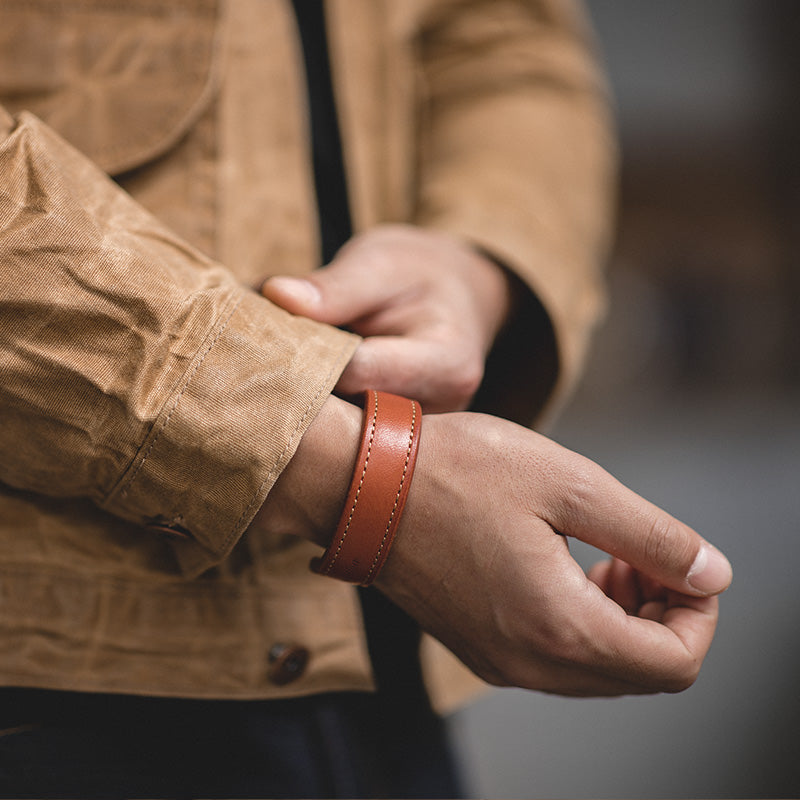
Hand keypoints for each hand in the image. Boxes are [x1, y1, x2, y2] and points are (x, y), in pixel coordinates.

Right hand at [256, 397, 731, 696]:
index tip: (679, 560)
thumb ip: (650, 535)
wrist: (361, 484)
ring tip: (605, 556)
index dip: (698, 612)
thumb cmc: (457, 471)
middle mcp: (527, 663)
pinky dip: (579, 623)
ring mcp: (496, 660)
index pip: (674, 663)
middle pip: (638, 674)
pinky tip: (561, 565)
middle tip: (640, 554)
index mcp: (558, 626)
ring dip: (621, 620)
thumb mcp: (567, 484)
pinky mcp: (474, 644)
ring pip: (595, 669)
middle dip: (661, 615)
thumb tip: (711, 573)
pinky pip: (553, 658)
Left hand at [261, 225, 510, 411]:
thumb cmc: (419, 274)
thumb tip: (275, 294)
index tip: (260, 340)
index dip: (304, 360)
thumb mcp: (382, 263)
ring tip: (274, 372)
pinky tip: (296, 389)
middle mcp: (443, 410)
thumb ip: (335, 286)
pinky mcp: (401, 441)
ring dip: (307, 406)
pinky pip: (350, 436)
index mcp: (447, 363)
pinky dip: (321, 413)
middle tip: (250, 361)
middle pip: (350, 415)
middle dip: (300, 389)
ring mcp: (423, 433)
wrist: (457, 298)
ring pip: (345, 432)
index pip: (357, 375)